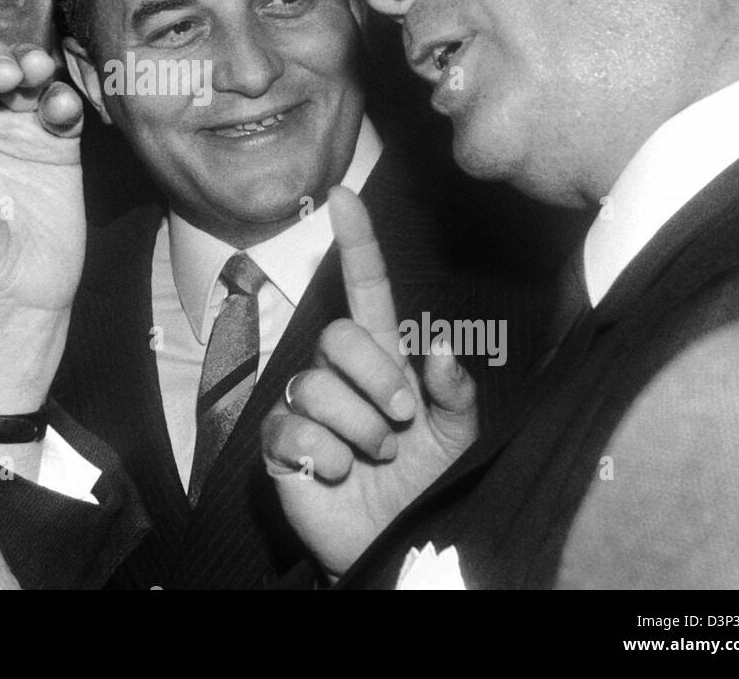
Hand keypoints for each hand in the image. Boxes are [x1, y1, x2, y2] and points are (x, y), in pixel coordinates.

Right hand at [261, 186, 477, 579]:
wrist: (396, 542)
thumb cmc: (425, 481)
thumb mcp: (457, 437)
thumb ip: (454, 392)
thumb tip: (440, 344)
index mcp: (383, 359)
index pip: (366, 290)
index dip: (356, 243)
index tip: (343, 196)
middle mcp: (338, 372)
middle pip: (340, 337)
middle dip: (378, 381)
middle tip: (400, 422)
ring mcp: (305, 405)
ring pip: (318, 387)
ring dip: (360, 432)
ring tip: (372, 458)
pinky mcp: (281, 441)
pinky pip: (296, 430)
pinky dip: (329, 459)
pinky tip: (339, 473)